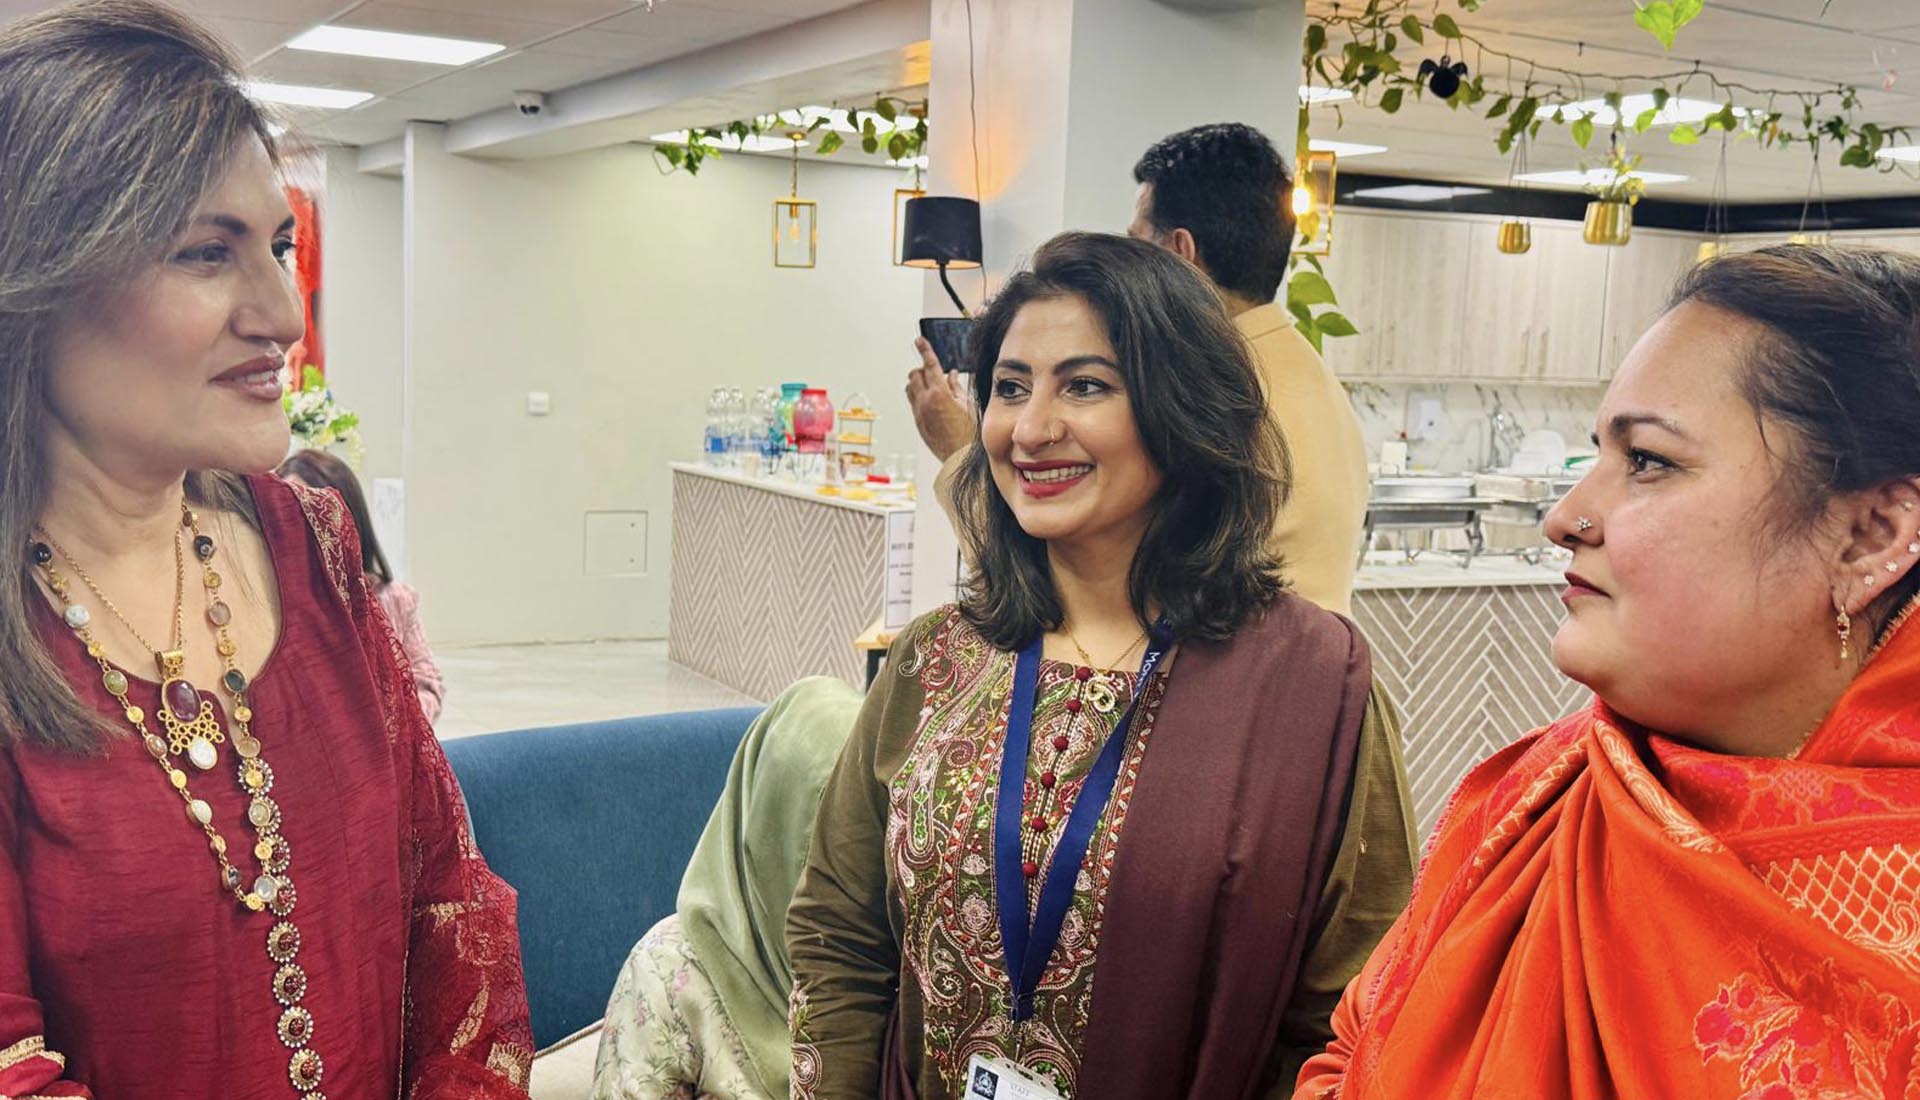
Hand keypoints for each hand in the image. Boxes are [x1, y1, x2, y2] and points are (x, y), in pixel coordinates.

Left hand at [906, 337, 975, 461]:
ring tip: (932, 384)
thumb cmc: (970, 434)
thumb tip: (952, 374)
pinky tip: (932, 400)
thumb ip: (957, 386)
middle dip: (923, 368)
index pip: (929, 364)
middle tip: (935, 370)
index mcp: (939, 394)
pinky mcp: (918, 423)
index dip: (925, 349)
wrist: (960, 458)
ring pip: (910, 388)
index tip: (920, 340)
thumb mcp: (968, 405)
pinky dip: (919, 395)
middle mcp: (925, 402)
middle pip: (915, 374)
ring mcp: (919, 413)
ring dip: (918, 382)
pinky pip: (913, 402)